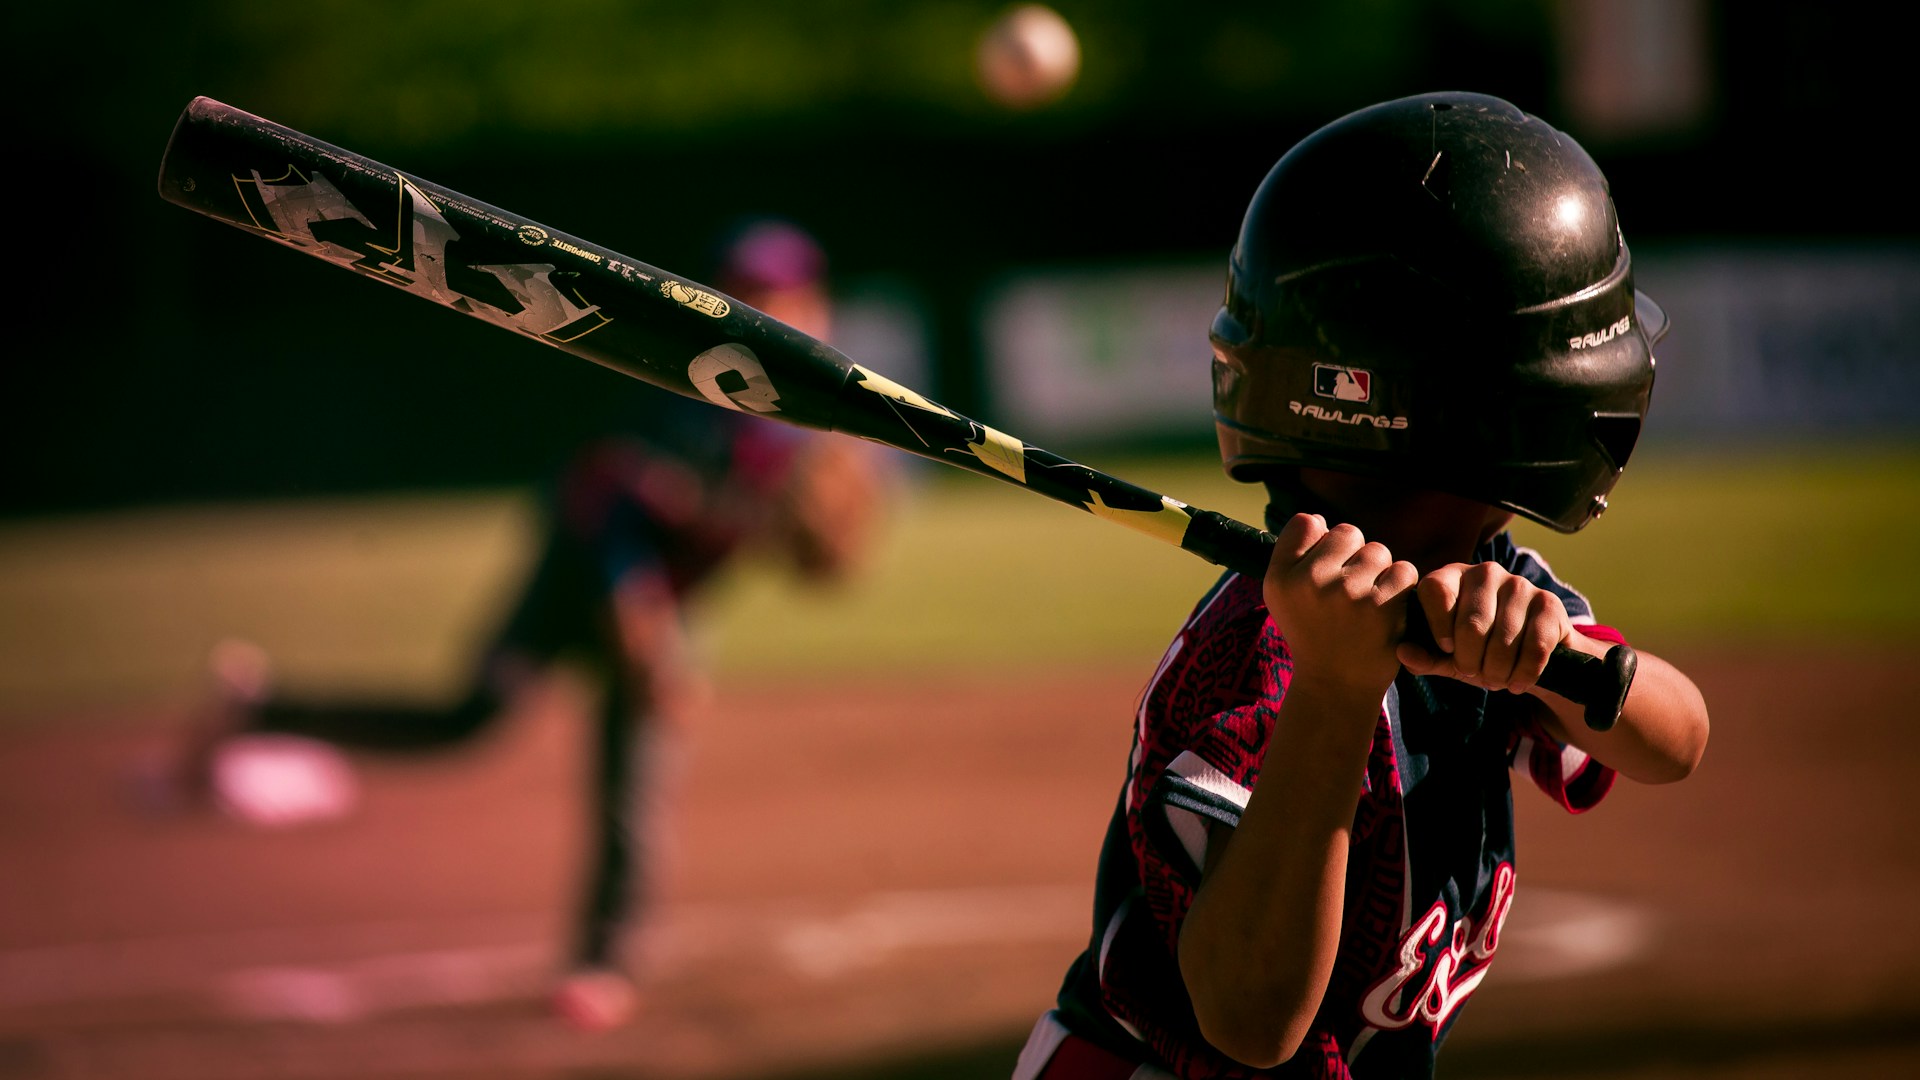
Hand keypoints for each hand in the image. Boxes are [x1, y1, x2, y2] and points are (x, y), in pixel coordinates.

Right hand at [1263, 513, 1420, 694]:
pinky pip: (1403, 571)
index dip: (1321, 543)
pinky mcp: (1383, 606)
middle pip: (1348, 533)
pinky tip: (1386, 611)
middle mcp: (1310, 581)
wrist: (1336, 684)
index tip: (1322, 570)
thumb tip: (1320, 520)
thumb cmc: (1312, 632)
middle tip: (1346, 593)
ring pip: (1378, 551)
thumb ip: (1293, 551)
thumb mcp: (1282, 595)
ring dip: (1379, 573)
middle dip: (1353, 557)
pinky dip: (1400, 589)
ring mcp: (1349, 593)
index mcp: (1281, 577)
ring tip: (1366, 605)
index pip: (1307, 523)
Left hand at [1396, 562, 1579, 694]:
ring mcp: (1519, 584)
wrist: (1530, 653)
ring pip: (1503, 639)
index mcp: (1451, 577)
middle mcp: (1485, 572)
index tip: (1446, 650)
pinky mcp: (1549, 603)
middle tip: (1474, 674)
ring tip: (1495, 679)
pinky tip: (1518, 682)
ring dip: (1497, 672)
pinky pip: (1534, 647)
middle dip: (1471, 662)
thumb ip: (1425, 656)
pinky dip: (1523, 674)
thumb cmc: (1478, 650)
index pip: (1435, 589)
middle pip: (1472, 624)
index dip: (1438, 627)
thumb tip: (1401, 652)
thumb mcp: (1447, 656)